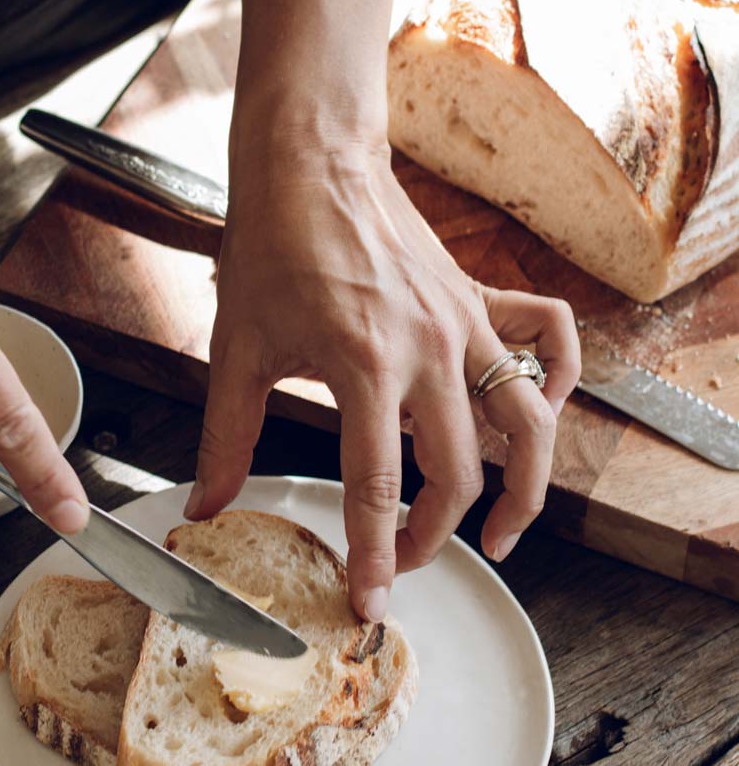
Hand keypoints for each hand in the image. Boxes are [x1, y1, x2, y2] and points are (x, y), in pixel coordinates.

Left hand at [186, 127, 579, 621]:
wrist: (309, 162)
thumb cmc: (271, 248)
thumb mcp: (237, 349)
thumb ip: (225, 438)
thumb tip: (206, 506)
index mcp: (362, 364)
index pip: (377, 485)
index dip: (375, 554)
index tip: (373, 603)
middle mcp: (429, 349)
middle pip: (460, 470)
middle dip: (437, 535)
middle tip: (406, 563)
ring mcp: (465, 322)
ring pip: (530, 420)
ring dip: (527, 486)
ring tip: (503, 533)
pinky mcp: (480, 298)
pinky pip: (551, 339)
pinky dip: (558, 380)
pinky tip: (533, 414)